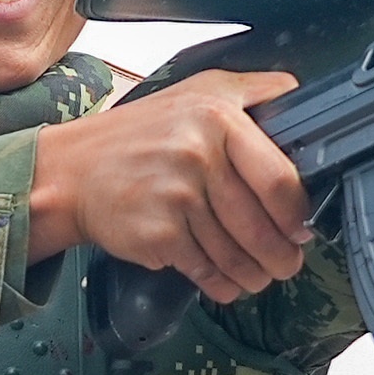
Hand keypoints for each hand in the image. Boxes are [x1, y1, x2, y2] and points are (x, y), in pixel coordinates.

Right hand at [29, 70, 311, 304]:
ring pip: (236, 254)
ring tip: (258, 275)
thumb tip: (301, 97)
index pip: (279, 178)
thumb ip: (253, 91)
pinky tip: (225, 281)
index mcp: (218, 117)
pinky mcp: (159, 234)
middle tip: (287, 262)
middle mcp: (198, 154)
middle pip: (262, 225)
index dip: (297, 213)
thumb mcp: (197, 91)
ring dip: (254, 274)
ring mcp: (177, 196)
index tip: (302, 227)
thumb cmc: (139, 135)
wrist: (72, 172)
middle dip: (282, 255)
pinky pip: (206, 270)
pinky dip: (221, 283)